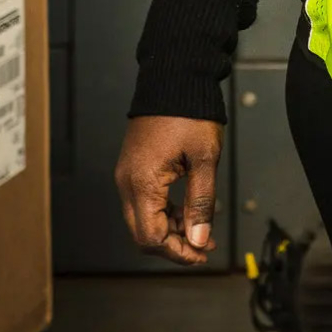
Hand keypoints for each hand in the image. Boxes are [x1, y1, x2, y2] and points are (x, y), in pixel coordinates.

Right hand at [115, 115, 224, 264]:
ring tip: (202, 230)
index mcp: (142, 182)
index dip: (177, 251)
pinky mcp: (134, 168)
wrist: (174, 78)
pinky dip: (166, 212)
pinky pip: (145, 201)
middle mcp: (127, 182)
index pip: (152, 236)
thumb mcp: (204, 158)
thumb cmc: (190, 112)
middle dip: (174, 245)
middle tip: (204, 245)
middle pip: (143, 233)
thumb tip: (198, 239)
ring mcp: (127, 175)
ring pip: (144, 219)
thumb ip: (201, 201)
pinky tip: (189, 212)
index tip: (202, 253)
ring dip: (171, 229)